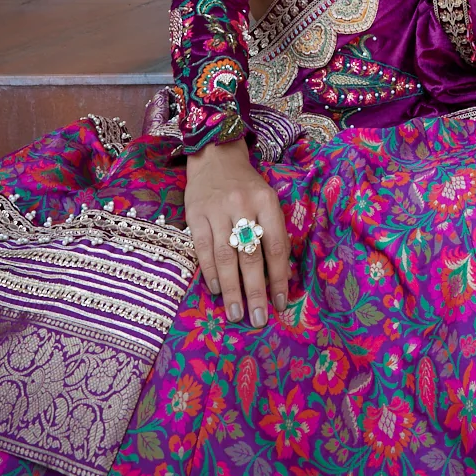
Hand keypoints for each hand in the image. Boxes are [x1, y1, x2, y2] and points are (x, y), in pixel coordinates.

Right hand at [184, 139, 290, 326]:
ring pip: (225, 256)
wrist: (215, 156)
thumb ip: (273, 232)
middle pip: (250, 255)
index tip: (280, 303)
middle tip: (258, 318)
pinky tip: (217, 290)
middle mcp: (243, 205)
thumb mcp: (267, 200)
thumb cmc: (246, 185)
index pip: (275, 245)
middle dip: (255, 291)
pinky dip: (210, 272)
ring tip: (235, 313)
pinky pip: (202, 249)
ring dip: (231, 289)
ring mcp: (217, 209)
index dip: (278, 277)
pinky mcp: (195, 214)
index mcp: (267, 201)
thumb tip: (280, 276)